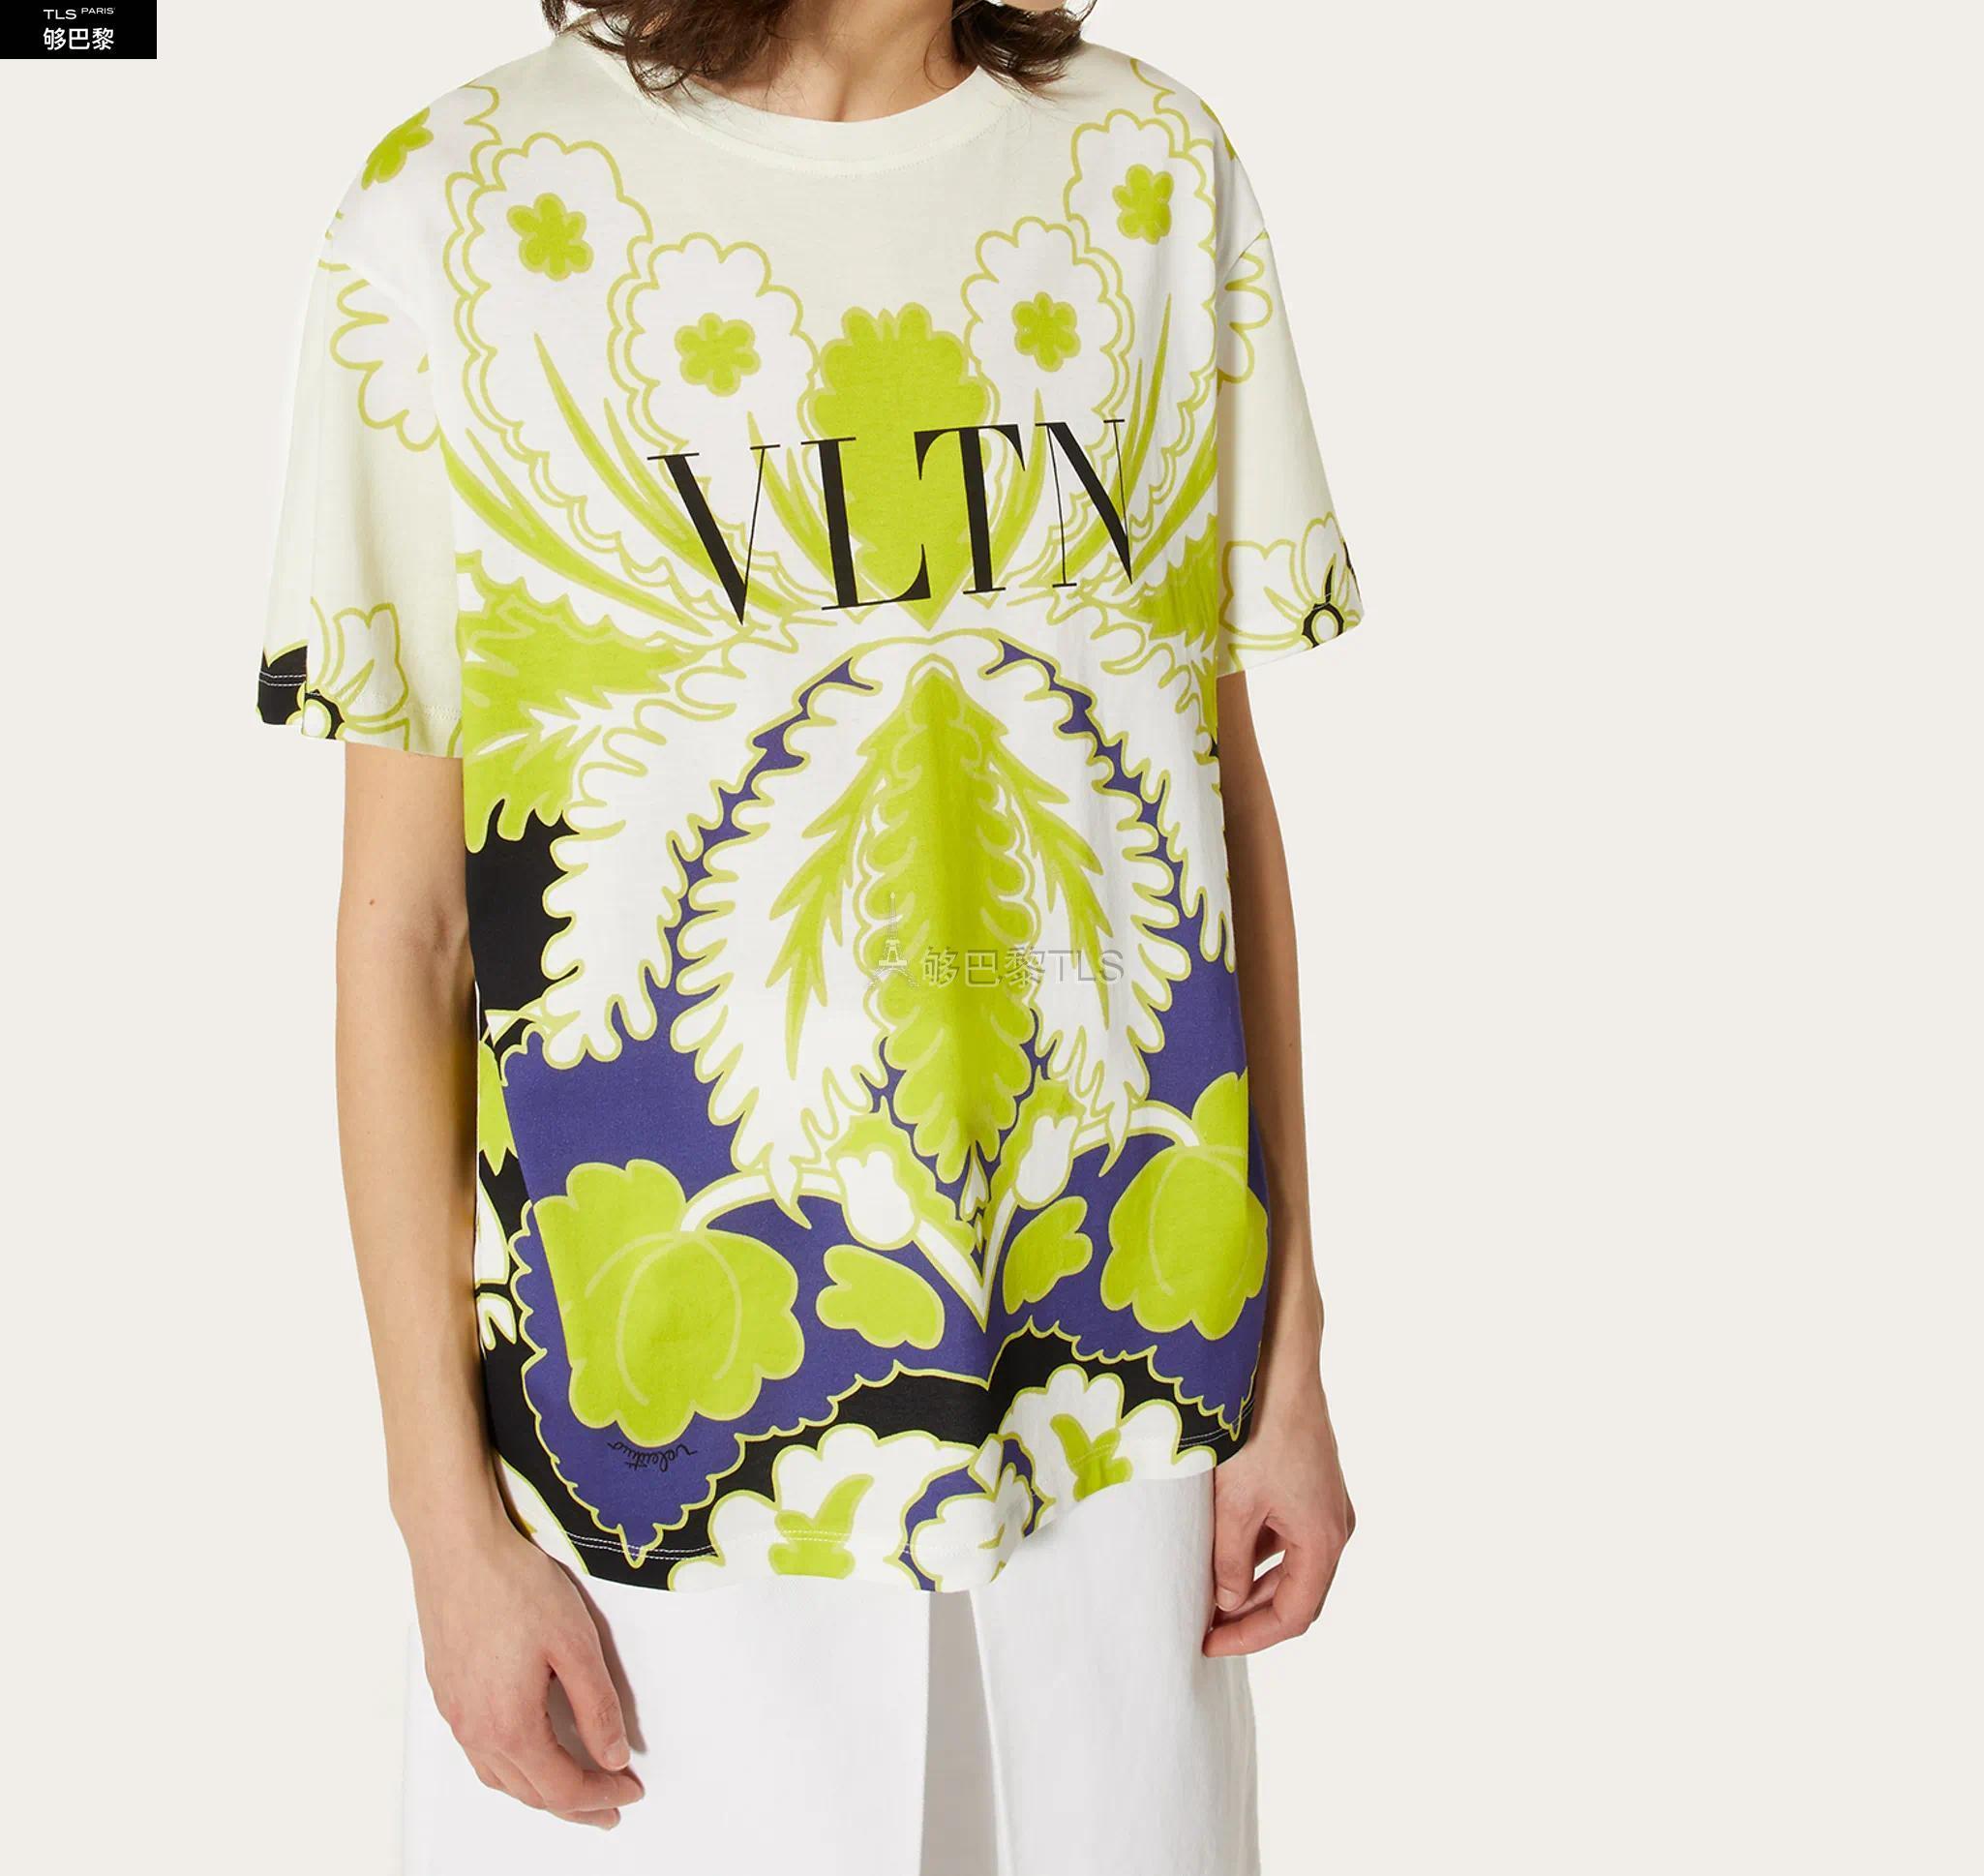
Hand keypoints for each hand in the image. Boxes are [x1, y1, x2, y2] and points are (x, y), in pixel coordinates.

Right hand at [411, 1519, 644, 1827]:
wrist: (457, 1548)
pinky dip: (510, 1766)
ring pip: (500, 1777)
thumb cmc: (513, 1585)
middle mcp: (475, 1730)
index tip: (630, 1791)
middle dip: (574, 1805)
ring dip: (539, 1790)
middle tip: (609, 1804)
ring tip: (572, 1788)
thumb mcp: (575, 1644)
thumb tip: (613, 1755)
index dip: (602, 1795)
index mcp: (509, 1726)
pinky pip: (479, 1750)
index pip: (563, 1787)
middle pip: (529, 1792)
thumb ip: (596, 1706)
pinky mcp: (445, 1690)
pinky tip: (527, 1751)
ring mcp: (454, 1712)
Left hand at [1204, 1381, 1354, 1656]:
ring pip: (1291, 1566)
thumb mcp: (1235, 1506)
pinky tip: (1221, 1554)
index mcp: (1324, 1541)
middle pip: (1296, 1594)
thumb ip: (1230, 1563)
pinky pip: (1288, 1537)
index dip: (1250, 1637)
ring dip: (1252, 1585)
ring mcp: (1325, 1506)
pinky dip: (1257, 1553)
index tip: (1209, 1645)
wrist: (1280, 1369)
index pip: (1293, 1615)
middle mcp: (1334, 1528)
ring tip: (1206, 1596)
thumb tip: (1226, 1603)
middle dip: (1249, 1616)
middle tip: (1204, 1627)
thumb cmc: (1259, 1433)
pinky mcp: (1311, 1487)